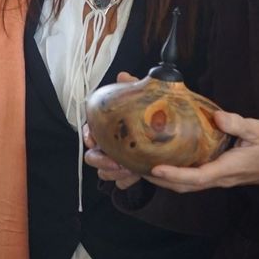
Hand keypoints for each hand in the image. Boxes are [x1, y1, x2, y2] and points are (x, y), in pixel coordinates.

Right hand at [82, 73, 145, 189]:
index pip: (88, 132)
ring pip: (103, 172)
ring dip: (114, 173)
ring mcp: (116, 161)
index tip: (96, 141)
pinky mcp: (127, 175)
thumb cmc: (150, 116)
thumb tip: (123, 75)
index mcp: (106, 128)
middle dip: (101, 161)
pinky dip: (126, 181)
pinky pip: (119, 183)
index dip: (89, 137)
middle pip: (91, 157)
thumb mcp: (143, 100)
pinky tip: (137, 176)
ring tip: (130, 170)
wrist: (170, 138)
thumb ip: (133, 88)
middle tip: (117, 162)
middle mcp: (108, 146)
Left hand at [139, 112, 258, 209]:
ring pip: (186, 185)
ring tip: (143, 165)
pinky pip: (193, 178)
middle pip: (184, 186)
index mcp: (227, 169)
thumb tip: (215, 116)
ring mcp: (218, 178)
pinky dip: (176, 174)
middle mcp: (219, 178)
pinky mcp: (219, 174)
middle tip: (136, 167)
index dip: (174, 175)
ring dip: (164, 179)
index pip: (196, 177)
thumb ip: (237, 123)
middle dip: (159, 180)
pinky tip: (165, 161)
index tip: (154, 170)